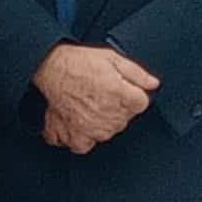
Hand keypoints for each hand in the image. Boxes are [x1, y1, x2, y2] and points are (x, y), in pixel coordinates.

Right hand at [32, 43, 158, 153]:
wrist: (47, 67)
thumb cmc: (76, 61)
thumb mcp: (111, 57)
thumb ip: (137, 73)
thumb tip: (153, 84)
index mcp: (123, 96)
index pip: (141, 103)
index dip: (130, 92)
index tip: (117, 86)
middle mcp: (111, 117)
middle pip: (125, 118)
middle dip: (116, 106)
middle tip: (98, 91)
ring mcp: (94, 130)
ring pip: (108, 131)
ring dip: (101, 121)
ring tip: (86, 103)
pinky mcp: (76, 137)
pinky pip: (85, 144)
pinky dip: (82, 136)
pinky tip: (77, 121)